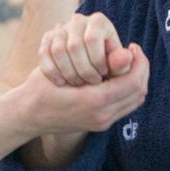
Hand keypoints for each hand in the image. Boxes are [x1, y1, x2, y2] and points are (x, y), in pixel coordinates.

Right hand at [18, 35, 148, 134]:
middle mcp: (103, 116)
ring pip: (135, 100)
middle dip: (141, 70)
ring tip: (126, 63)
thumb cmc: (43, 87)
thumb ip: (101, 63)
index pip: (134, 81)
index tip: (132, 46)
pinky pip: (126, 106)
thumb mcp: (68, 69)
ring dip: (136, 80)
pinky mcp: (100, 124)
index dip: (139, 61)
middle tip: (133, 53)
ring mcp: (102, 123)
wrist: (28, 114)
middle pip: (139, 92)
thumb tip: (128, 53)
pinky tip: (118, 76)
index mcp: (96, 101)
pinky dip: (127, 90)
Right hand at [39, 13, 131, 87]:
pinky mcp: (46, 38)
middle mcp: (78, 19)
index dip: (97, 61)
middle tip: (93, 83)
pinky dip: (52, 72)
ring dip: (69, 72)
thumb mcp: (113, 70)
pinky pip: (44, 54)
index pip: (92, 39)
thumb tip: (128, 56)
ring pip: (58, 50)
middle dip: (84, 70)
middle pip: (74, 45)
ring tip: (79, 84)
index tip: (104, 74)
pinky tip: (61, 83)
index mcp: (99, 21)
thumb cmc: (103, 71)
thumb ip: (120, 65)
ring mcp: (60, 28)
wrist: (78, 77)